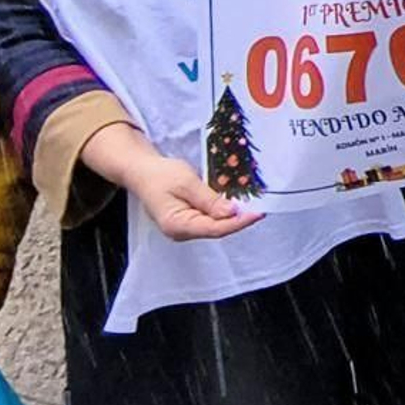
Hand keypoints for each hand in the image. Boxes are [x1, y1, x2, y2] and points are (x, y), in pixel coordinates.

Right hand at [130, 154, 263, 241]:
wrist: (142, 172)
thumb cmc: (160, 175)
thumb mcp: (186, 182)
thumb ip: (209, 199)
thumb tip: (232, 212)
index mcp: (178, 225)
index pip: (215, 229)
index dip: (239, 222)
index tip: (258, 213)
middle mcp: (182, 232)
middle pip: (217, 229)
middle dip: (240, 219)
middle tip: (262, 206)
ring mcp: (186, 227)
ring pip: (216, 224)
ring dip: (234, 215)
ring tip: (255, 204)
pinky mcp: (189, 220)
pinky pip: (211, 218)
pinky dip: (225, 211)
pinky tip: (238, 202)